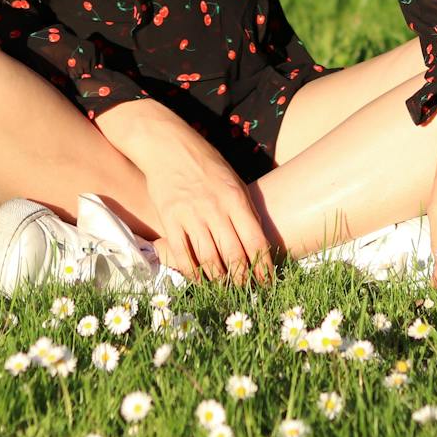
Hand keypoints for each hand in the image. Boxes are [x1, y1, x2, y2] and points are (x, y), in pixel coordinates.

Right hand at [95, 103, 274, 286]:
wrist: (169, 146)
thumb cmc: (206, 163)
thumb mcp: (233, 180)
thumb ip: (245, 209)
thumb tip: (257, 241)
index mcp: (235, 198)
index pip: (255, 241)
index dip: (263, 266)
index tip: (267, 281)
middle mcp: (215, 209)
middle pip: (234, 255)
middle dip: (242, 278)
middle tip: (246, 290)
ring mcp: (191, 215)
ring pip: (209, 259)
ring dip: (219, 280)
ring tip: (226, 289)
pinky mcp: (170, 220)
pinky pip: (183, 255)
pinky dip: (192, 273)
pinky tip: (199, 281)